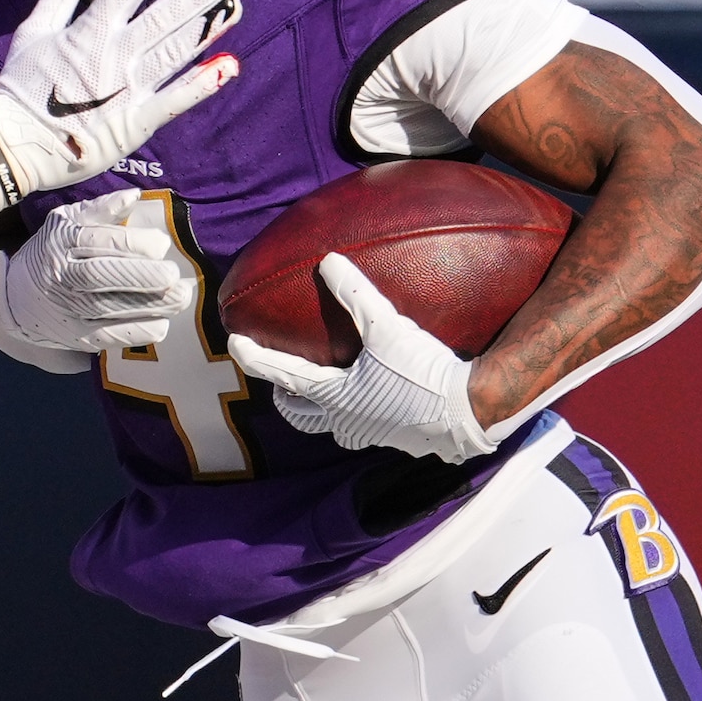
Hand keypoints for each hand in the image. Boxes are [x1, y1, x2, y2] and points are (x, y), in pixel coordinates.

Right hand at [0, 0, 242, 268]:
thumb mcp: (33, 32)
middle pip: (165, 17)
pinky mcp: (137, 122)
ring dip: (208, 29)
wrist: (17, 146)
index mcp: (89, 31)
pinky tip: (228, 66)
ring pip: (176, 52)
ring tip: (235, 7)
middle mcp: (115, 56)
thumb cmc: (22, 88)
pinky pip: (175, 100)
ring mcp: (129, 90)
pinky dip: (202, 83)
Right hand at [0, 188, 189, 368]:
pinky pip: (108, 336)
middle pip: (100, 275)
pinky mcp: (77, 336)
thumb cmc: (56, 251)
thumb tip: (134, 197)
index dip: (132, 244)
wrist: (20, 298)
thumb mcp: (68, 222)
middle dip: (140, 276)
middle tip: (173, 275)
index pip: (97, 241)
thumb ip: (101, 210)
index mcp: (62, 241)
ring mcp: (67, 308)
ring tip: (181, 298)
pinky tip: (162, 324)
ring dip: (148, 305)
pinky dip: (136, 332)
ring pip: (107, 307)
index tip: (162, 245)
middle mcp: (61, 275)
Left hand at [231, 256, 501, 460]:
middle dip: (285, 396)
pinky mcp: (394, 440)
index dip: (255, 358)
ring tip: (324, 390)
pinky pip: (362, 428)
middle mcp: (344, 422)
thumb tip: (329, 260)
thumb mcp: (387, 327)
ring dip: (319, 409)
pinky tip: (373, 398)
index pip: (282, 376)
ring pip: (330, 425)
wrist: (466, 411)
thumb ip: (356, 294)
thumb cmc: (422, 372)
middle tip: (280, 381)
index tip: (235, 344)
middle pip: (299, 414)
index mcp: (334, 396)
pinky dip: (355, 412)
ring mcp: (368, 435)